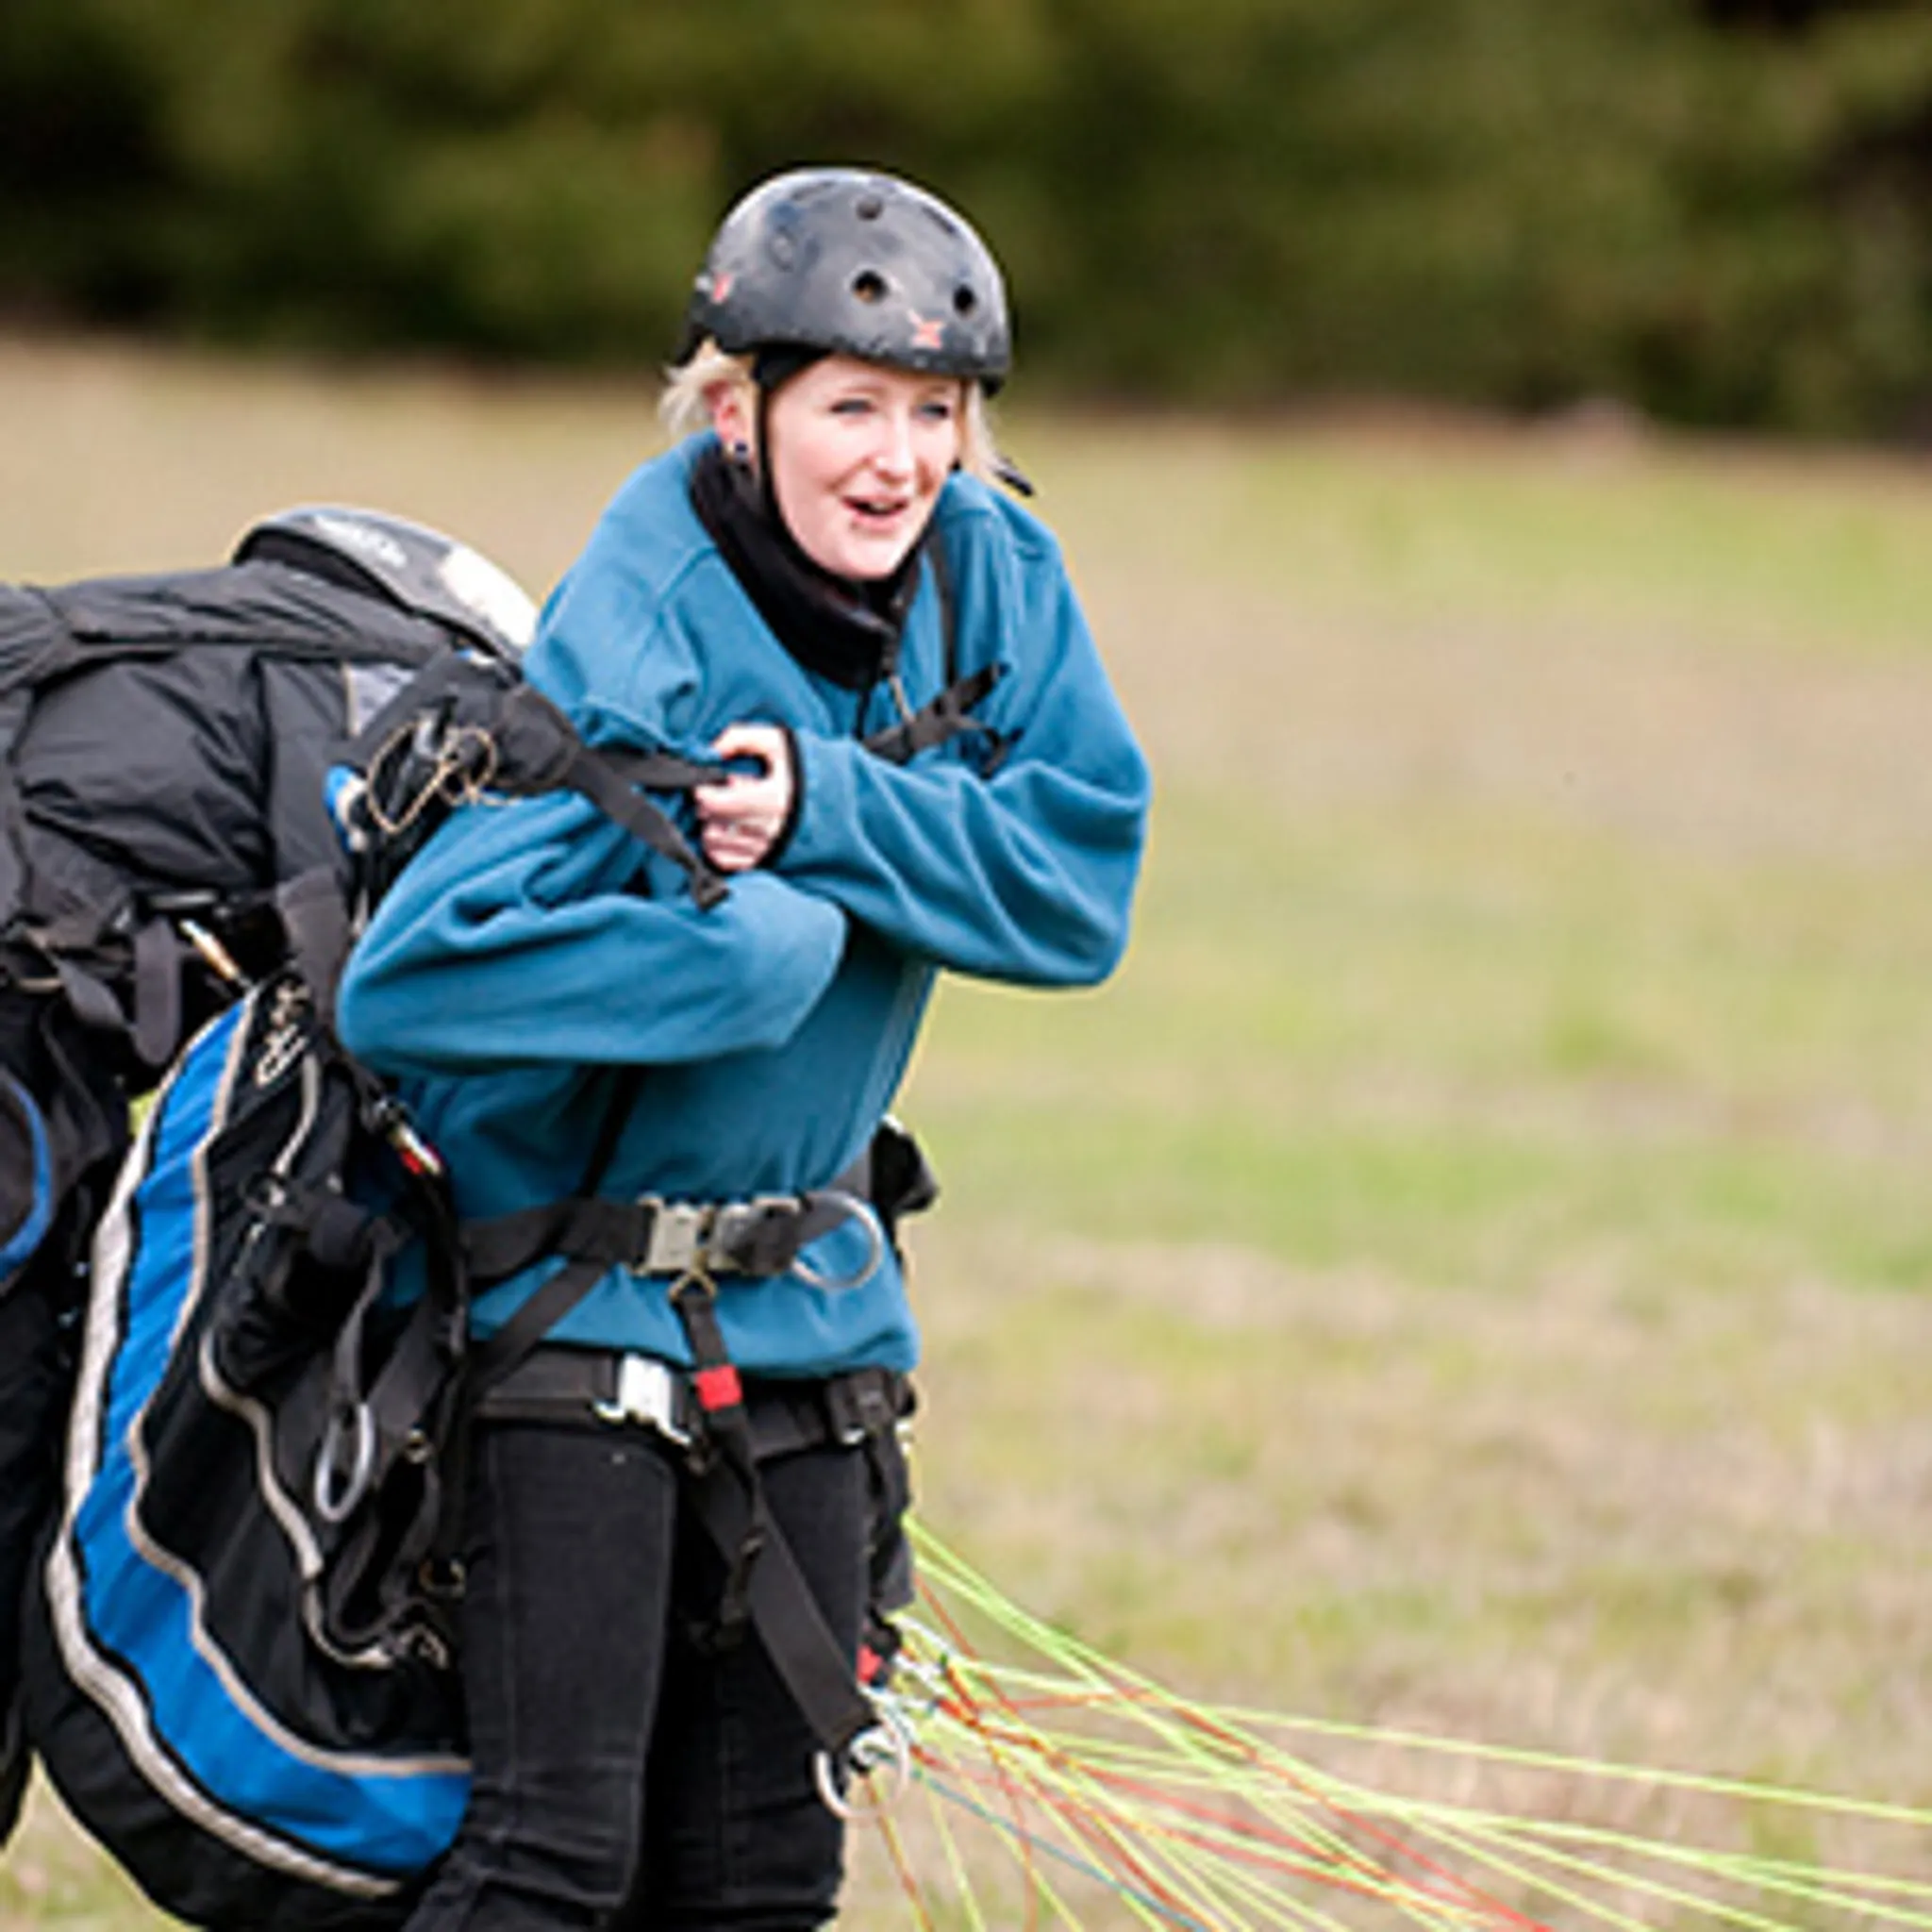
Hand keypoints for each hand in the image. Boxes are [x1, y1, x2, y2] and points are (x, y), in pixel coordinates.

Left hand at [696, 723, 793, 871]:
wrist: (837, 800)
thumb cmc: (804, 768)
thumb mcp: (778, 742)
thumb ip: (741, 737)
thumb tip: (711, 749)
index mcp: (774, 799)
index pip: (718, 802)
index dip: (703, 792)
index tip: (704, 784)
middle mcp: (771, 829)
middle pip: (714, 822)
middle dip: (707, 808)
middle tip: (715, 796)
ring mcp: (769, 848)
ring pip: (717, 843)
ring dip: (711, 827)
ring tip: (722, 813)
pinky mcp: (767, 862)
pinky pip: (726, 862)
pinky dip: (717, 848)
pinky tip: (726, 832)